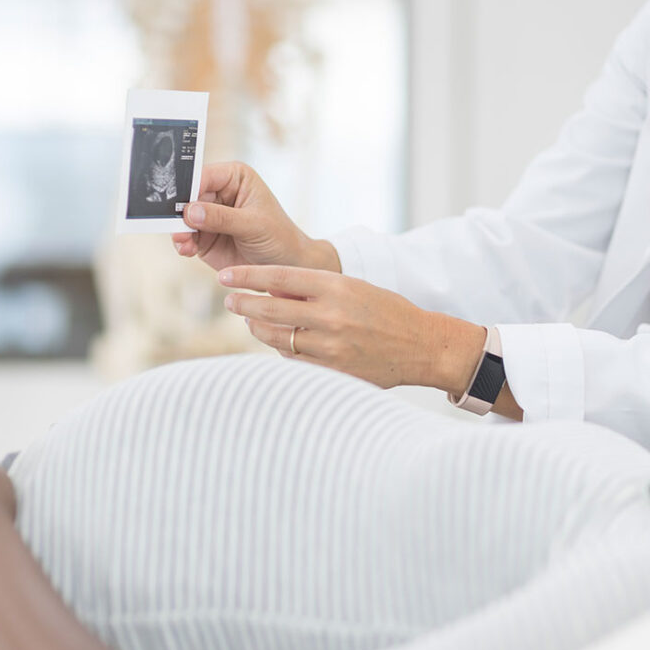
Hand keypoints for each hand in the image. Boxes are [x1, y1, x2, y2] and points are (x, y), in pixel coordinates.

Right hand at [172, 162, 339, 272]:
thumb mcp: (254, 225)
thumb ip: (222, 217)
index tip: (179, 202)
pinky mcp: (203, 237)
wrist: (285, 265)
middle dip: (179, 211)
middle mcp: (217, 193)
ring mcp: (208, 216)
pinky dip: (183, 244)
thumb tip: (190, 211)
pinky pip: (185, 237)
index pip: (204, 176)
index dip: (189, 187)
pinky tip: (187, 250)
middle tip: (175, 225)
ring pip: (182, 218)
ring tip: (183, 242)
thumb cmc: (278, 236)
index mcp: (233, 177)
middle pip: (187, 196)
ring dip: (179, 230)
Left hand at [219, 265, 485, 390]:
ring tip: (252, 323)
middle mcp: (331, 315)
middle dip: (244, 304)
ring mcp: (331, 346)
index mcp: (337, 287)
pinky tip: (278, 344)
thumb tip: (272, 290)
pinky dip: (282, 351)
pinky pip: (294, 361)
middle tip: (230, 301)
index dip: (248, 277)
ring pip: (277, 338)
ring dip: (259, 329)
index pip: (280, 278)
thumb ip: (317, 289)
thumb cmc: (387, 312)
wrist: (422, 346)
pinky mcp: (333, 371)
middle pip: (270, 309)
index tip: (227, 277)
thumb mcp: (354, 288)